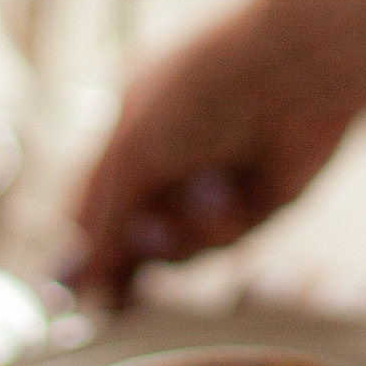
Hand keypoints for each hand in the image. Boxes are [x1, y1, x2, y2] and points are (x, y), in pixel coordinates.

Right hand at [63, 0, 365, 302]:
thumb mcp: (133, 152)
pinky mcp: (262, 197)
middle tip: (119, 295)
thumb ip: (103, 217)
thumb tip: (77, 272)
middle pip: (142, 229)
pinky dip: (224, 225)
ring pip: (185, 243)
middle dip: (135, 257)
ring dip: (185, 233)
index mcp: (133, 118)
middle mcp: (175, 147)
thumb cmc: (204, 87)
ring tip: (197, 200)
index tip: (72, 292)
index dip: (86, 243)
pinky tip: (231, 196)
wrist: (293, 71)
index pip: (98, 194)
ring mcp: (218, 174)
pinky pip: (229, 239)